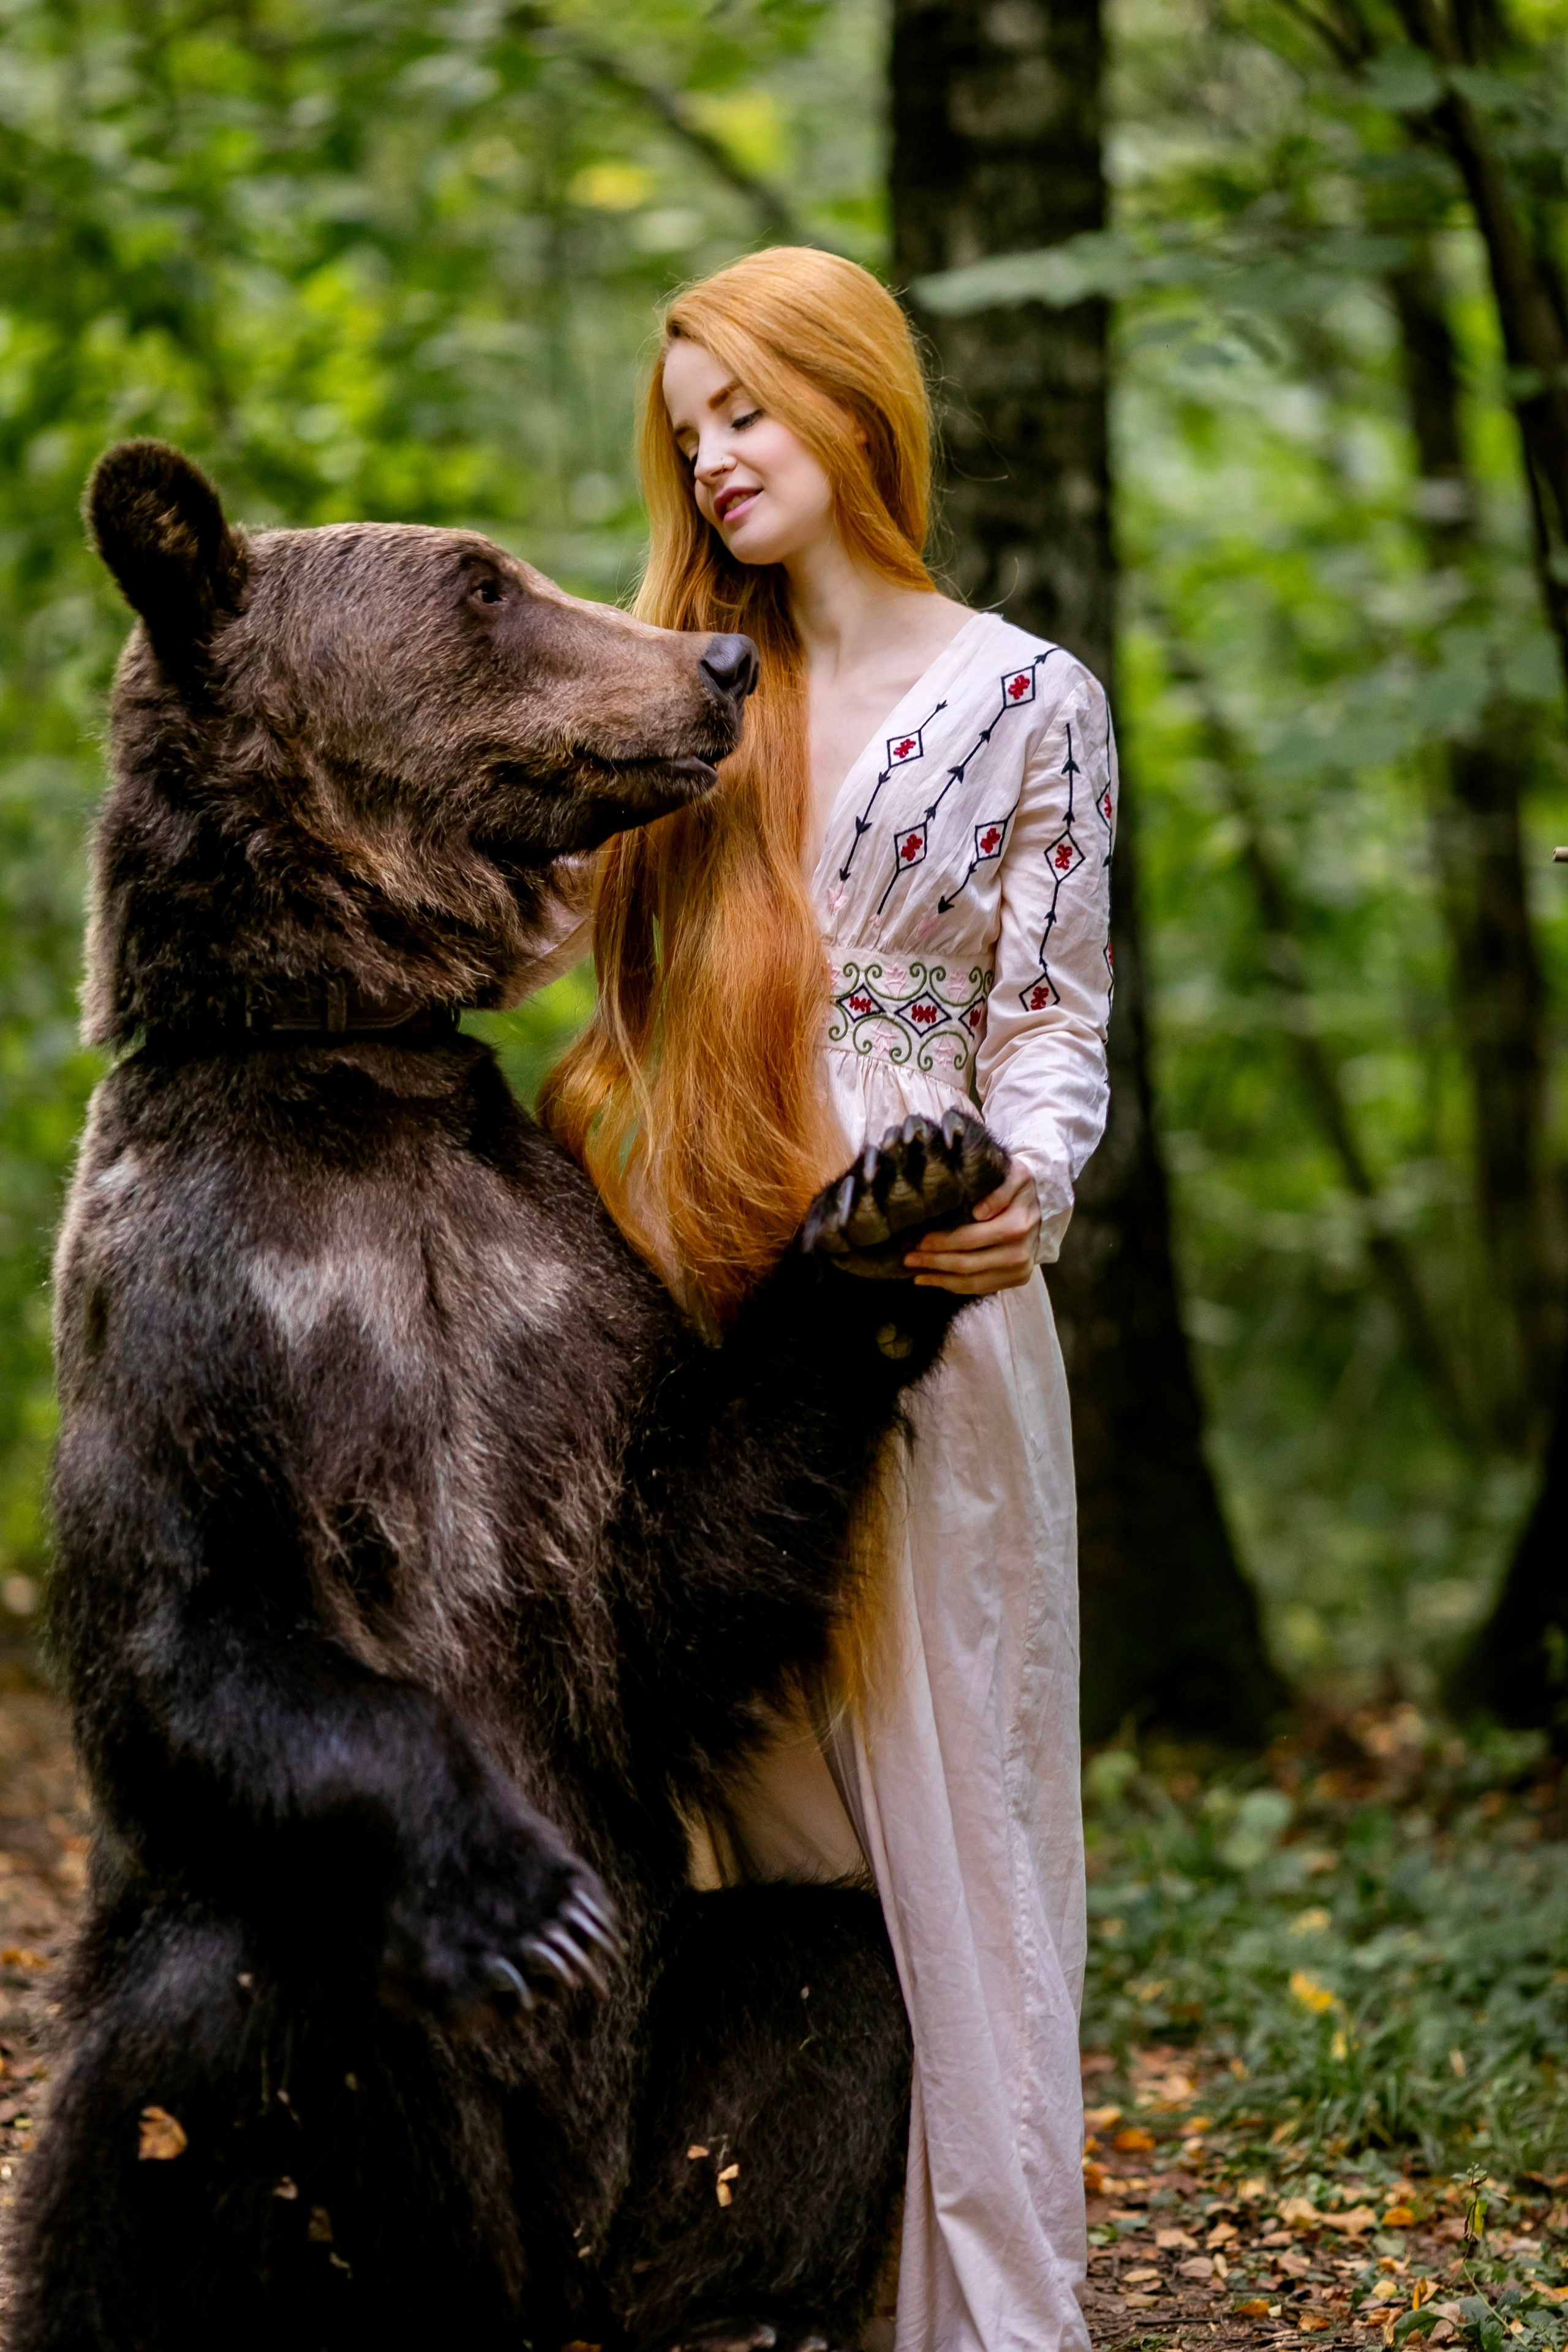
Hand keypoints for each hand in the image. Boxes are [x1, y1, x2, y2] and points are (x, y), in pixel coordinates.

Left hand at [903, 1157, 1040, 1294]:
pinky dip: (955, 1286)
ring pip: (972, 1282)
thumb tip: (980, 1212)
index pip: (971, 1238)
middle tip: (908, 1257)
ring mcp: (1019, 1270)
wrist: (1042, 1203)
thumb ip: (999, 1190)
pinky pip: (981, 1289)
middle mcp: (1020, 1253)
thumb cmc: (1019, 1186)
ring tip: (916, 1273)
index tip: (919, 1239)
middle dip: (934, 1262)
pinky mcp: (1017, 1279)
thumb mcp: (1014, 1175)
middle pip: (968, 1264)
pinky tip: (934, 1280)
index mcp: (1017, 1225)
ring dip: (940, 1279)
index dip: (942, 1241)